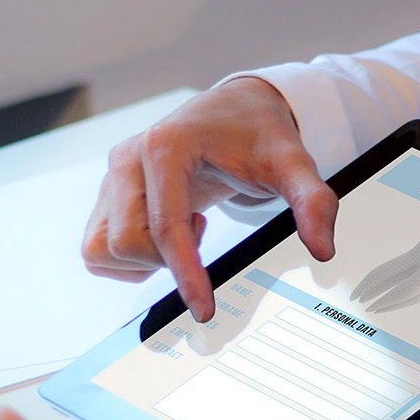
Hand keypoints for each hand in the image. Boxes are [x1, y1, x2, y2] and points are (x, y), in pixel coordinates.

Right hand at [81, 76, 337, 320]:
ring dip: (143, 259)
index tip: (205, 309)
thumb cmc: (256, 134)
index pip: (164, 225)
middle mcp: (127, 158)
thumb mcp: (292, 162)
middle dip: (166, 259)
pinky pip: (97, 248)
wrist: (233, 110)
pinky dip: (129, 258)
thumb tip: (321, 250)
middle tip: (202, 231)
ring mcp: (111, 177)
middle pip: (127, 242)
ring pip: (103, 248)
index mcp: (165, 145)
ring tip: (182, 229)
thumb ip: (313, 202)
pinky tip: (164, 232)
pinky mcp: (105, 194)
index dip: (184, 274)